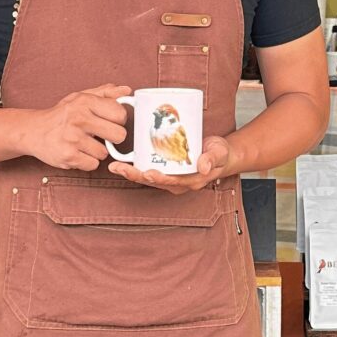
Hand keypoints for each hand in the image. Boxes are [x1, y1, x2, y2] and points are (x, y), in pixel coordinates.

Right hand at [24, 84, 130, 170]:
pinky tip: (77, 152)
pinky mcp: (68, 156)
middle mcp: (79, 118)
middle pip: (119, 135)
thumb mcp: (81, 97)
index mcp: (85, 102)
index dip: (119, 120)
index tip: (110, 121)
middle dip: (113, 138)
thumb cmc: (62, 114)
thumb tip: (126, 90)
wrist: (33, 131)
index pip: (120, 113)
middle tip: (101, 135)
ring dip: (97, 151)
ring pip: (105, 153)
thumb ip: (106, 93)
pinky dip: (87, 161)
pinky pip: (93, 165)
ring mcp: (73, 138)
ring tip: (84, 143)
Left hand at [108, 134, 232, 192]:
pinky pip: (150, 169)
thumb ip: (212, 158)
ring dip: (131, 172)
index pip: (170, 181)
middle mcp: (177, 182)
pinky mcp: (168, 170)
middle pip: (153, 180)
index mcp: (190, 181)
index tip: (146, 172)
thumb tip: (203, 166)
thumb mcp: (220, 153)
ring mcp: (171, 177)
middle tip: (118, 168)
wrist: (221, 155)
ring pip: (148, 177)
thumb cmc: (220, 154)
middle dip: (134, 175)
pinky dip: (137, 166)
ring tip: (115, 166)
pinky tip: (125, 160)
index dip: (157, 178)